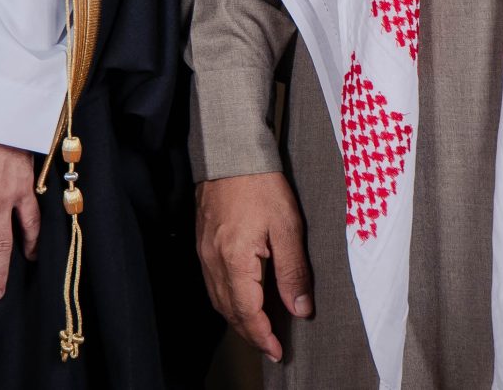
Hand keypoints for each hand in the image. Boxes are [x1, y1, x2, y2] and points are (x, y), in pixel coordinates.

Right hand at [194, 172, 313, 362]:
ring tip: (259, 327)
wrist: (230, 150)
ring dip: (238, 318)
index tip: (278, 351)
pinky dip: (228, 299)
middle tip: (271, 345)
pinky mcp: (203, 242)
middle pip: (229, 311)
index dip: (263, 337)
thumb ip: (293, 271)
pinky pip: (213, 283)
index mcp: (235, 260)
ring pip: (218, 300)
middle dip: (251, 333)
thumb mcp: (287, 226)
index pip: (247, 313)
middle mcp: (213, 261)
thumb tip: (300, 309)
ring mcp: (204, 252)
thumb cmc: (260, 183)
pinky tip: (241, 297)